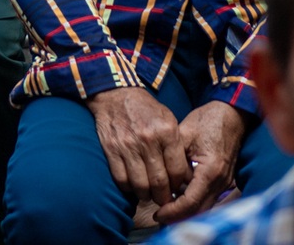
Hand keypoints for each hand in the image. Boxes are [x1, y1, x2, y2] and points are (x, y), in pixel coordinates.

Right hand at [89, 88, 191, 213]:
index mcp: (166, 132)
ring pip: (140, 184)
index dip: (178, 185)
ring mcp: (128, 145)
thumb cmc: (146, 110)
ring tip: (149, 194)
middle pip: (159, 182)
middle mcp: (148, 139)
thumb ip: (176, 145)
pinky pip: (121, 179)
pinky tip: (133, 186)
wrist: (116, 95)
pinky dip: (128, 188)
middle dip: (163, 196)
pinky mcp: (111, 149)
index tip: (177, 189)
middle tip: (164, 199)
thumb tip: (182, 175)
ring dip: (146, 195)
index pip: (178, 171)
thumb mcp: (168, 120)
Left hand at [159, 102, 244, 222]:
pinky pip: (208, 199)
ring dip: (186, 213)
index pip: (190, 202)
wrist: (231, 115)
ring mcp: (224, 182)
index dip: (172, 211)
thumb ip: (173, 158)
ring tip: (166, 212)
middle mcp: (220, 181)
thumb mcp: (184, 134)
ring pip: (205, 208)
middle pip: (199, 211)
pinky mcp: (224, 181)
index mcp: (210, 170)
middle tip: (158, 217)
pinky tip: (179, 201)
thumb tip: (160, 178)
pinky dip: (194, 204)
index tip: (157, 213)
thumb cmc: (207, 121)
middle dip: (178, 217)